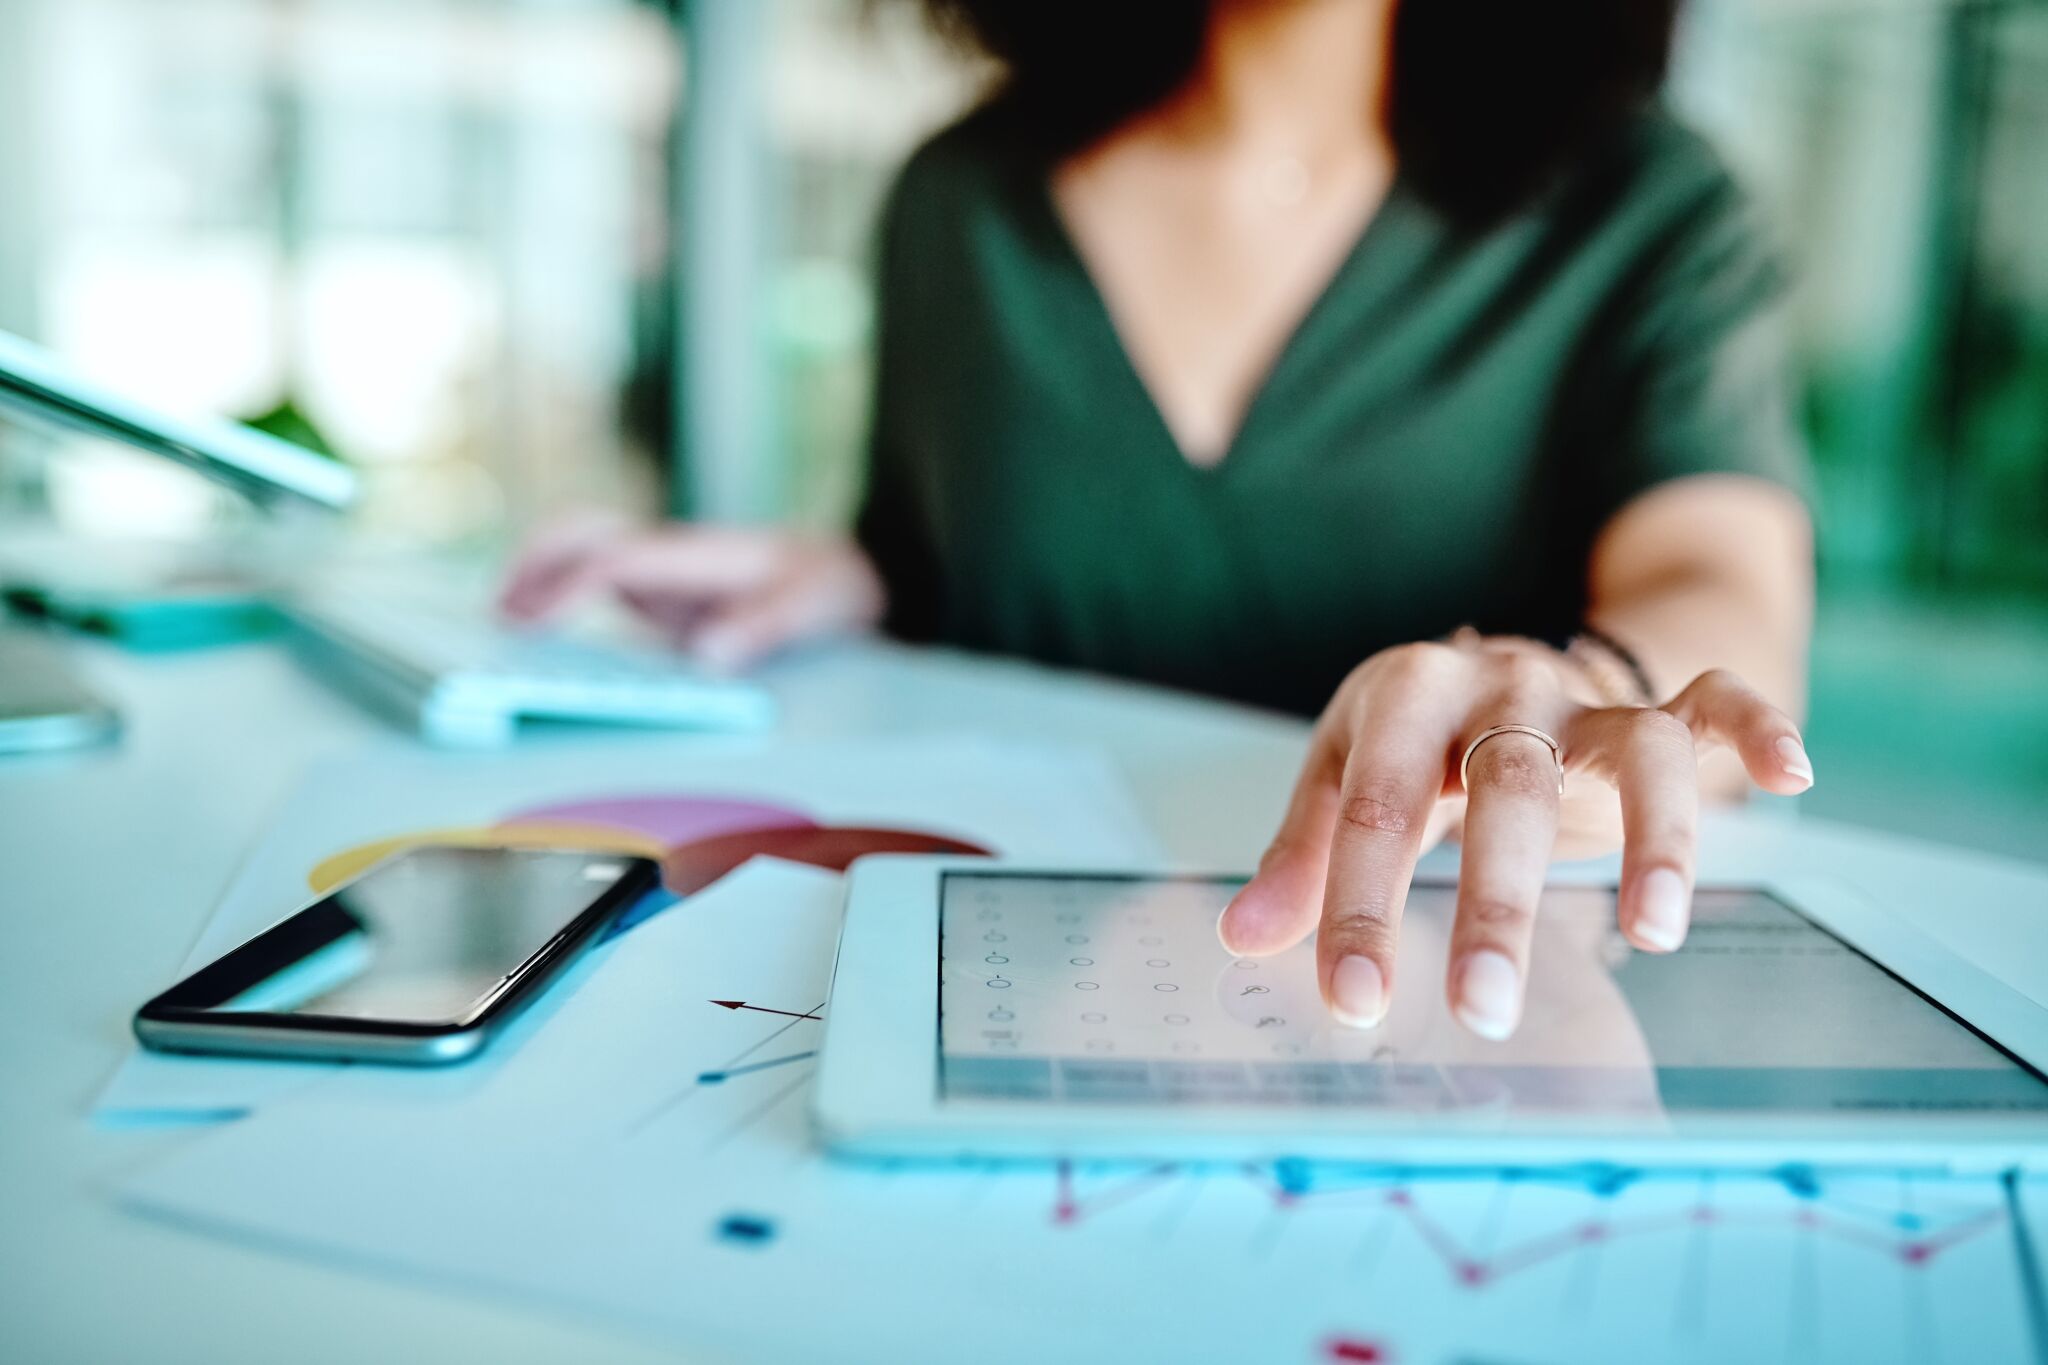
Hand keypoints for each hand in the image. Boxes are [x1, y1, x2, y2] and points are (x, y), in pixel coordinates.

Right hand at [497, 512, 885, 670]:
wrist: (852, 567)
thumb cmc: (829, 583)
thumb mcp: (814, 605)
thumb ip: (765, 627)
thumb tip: (709, 653)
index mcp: (699, 554)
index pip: (616, 562)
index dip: (569, 589)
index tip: (533, 625)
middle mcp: (670, 555)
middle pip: (582, 533)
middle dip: (533, 563)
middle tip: (495, 614)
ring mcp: (662, 570)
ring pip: (581, 548)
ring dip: (536, 572)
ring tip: (499, 622)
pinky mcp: (660, 590)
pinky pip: (595, 578)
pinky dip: (557, 591)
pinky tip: (536, 629)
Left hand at [1216, 635, 1815, 1038]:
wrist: (1488, 663)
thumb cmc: (1408, 743)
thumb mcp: (1342, 780)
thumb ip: (1304, 856)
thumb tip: (1243, 938)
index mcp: (1403, 697)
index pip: (1377, 807)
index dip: (1360, 905)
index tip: (1353, 997)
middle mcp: (1498, 685)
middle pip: (1505, 787)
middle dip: (1496, 902)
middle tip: (1484, 1006)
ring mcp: (1584, 695)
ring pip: (1629, 751)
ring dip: (1651, 839)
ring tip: (1654, 934)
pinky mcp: (1656, 704)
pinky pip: (1716, 700)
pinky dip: (1756, 727)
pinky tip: (1792, 778)